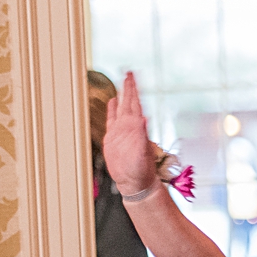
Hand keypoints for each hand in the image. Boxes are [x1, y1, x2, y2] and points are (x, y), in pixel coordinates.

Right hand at [104, 73, 158, 195]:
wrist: (135, 183)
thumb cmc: (141, 171)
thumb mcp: (142, 153)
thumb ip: (142, 136)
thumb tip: (143, 118)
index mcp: (136, 127)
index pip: (135, 103)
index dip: (133, 89)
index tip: (132, 74)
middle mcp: (129, 126)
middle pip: (129, 102)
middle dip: (129, 87)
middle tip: (128, 72)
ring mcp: (121, 131)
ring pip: (121, 108)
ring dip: (122, 95)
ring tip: (122, 83)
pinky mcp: (114, 139)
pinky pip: (112, 120)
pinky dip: (112, 110)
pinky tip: (113, 102)